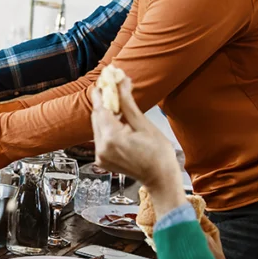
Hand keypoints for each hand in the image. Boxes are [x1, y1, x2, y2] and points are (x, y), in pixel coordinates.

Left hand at [90, 78, 181, 214]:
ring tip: (117, 102)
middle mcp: (102, 147)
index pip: (101, 108)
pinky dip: (107, 126)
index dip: (102, 92)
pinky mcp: (101, 159)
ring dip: (106, 113)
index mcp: (112, 138)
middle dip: (104, 101)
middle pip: (97, 117)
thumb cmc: (158, 154)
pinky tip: (118, 120)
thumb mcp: (144, 125)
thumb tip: (121, 82)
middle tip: (111, 86)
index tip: (105, 79)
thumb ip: (127, 103)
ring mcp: (100, 155)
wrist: (160, 179)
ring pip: (98, 126)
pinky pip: (100, 137)